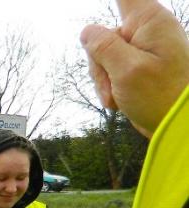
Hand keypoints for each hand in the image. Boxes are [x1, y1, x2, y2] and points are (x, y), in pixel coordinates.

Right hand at [81, 0, 188, 136]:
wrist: (181, 126)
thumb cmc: (162, 97)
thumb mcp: (125, 71)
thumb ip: (102, 47)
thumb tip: (87, 30)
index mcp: (148, 21)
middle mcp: (147, 30)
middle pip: (103, 36)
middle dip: (99, 65)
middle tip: (113, 89)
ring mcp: (144, 48)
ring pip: (104, 57)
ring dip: (104, 80)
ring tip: (119, 99)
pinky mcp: (141, 65)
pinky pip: (113, 70)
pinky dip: (112, 86)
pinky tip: (122, 101)